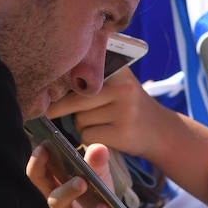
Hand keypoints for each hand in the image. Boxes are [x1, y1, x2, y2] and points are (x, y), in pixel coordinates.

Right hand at [26, 143, 142, 207]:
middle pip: (54, 203)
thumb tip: (99, 148)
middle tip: (81, 182)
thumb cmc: (100, 201)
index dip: (38, 163)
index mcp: (57, 193)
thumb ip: (97, 165)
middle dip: (67, 192)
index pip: (39, 178)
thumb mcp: (100, 181)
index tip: (44, 146)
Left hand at [48, 68, 164, 160]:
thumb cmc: (128, 105)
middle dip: (61, 108)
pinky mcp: (123, 133)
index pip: (81, 73)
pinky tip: (103, 135)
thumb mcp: (119, 82)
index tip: (46, 86)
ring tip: (98, 123)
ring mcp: (125, 111)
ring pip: (80, 120)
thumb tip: (49, 82)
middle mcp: (124, 87)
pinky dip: (88, 138)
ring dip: (80, 125)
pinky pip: (87, 135)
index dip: (61, 82)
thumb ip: (94, 76)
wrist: (161, 131)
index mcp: (120, 70)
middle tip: (48, 112)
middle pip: (75, 99)